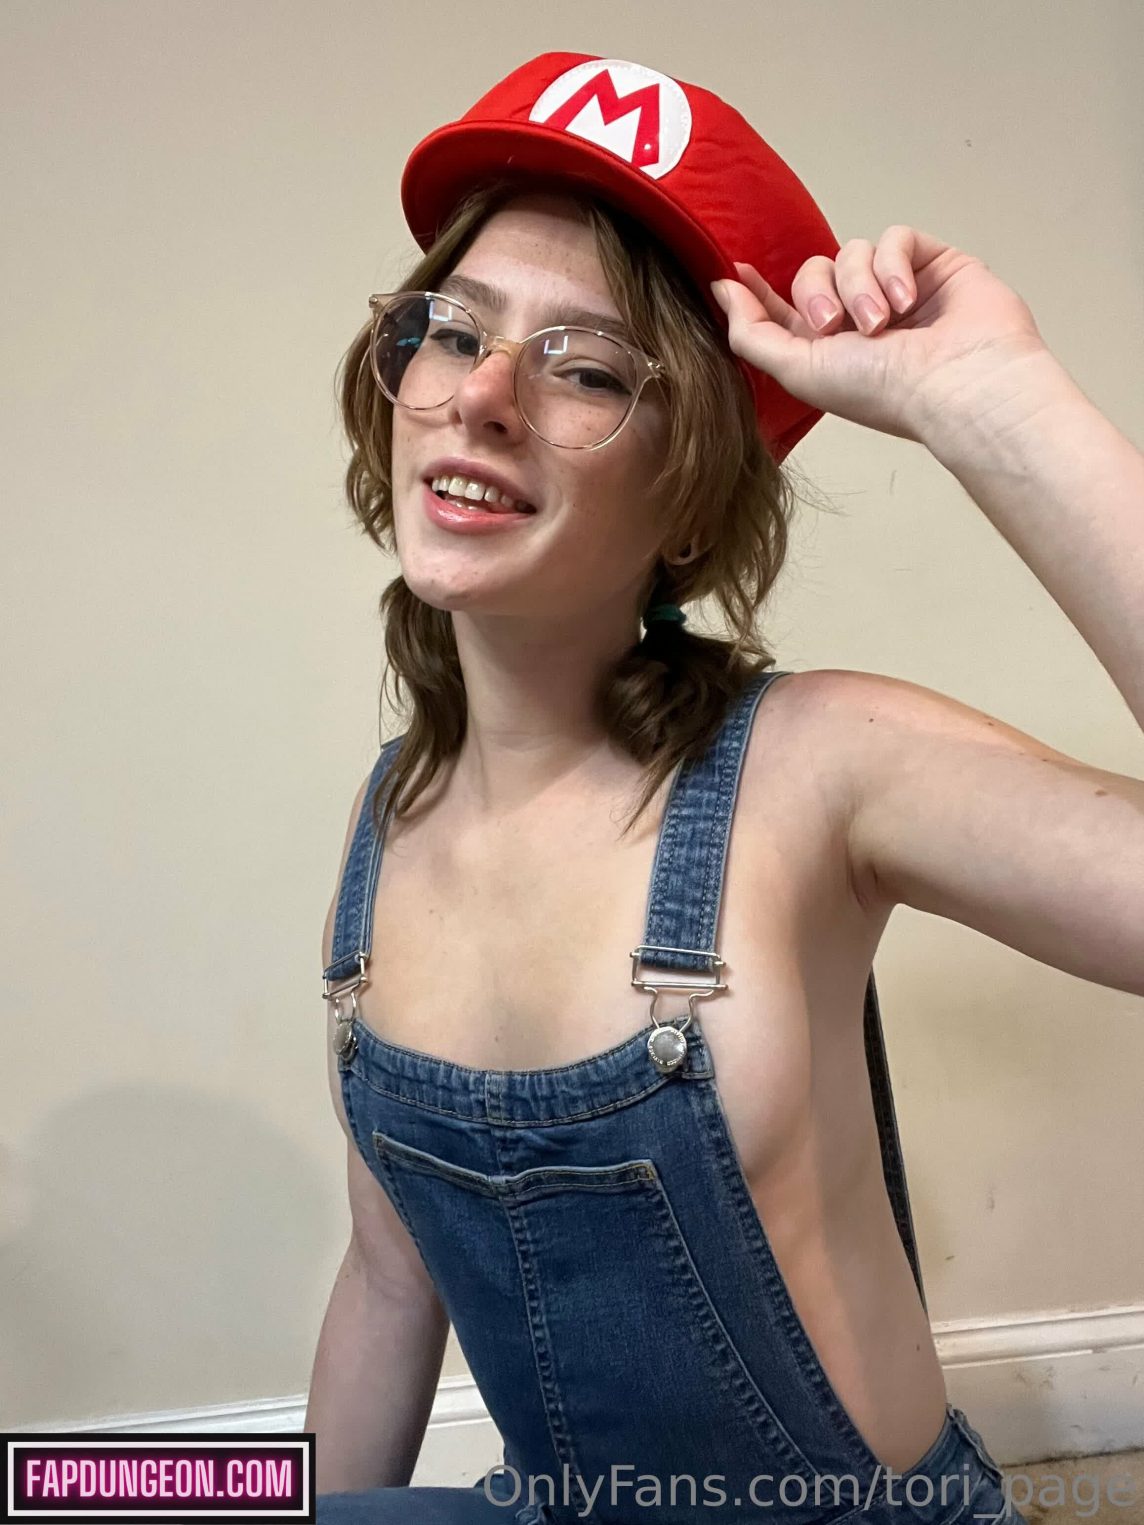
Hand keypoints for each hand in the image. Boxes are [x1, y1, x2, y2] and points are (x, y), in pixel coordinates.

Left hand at [710, 225, 1050, 445]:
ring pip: (853, 252)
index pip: (784, 309)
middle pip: (813, 271)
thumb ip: (752, 333)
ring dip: (860, 285)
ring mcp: (899, 289)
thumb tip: (721, 290)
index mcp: (828, 349)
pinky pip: (895, 238)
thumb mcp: (798, 370)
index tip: (737, 272)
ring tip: (882, 322)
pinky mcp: (934, 264)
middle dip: (818, 294)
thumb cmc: (884, 391)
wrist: (958, 383)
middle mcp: (861, 318)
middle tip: (835, 326)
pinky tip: (908, 299)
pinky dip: (893, 266)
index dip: (758, 290)